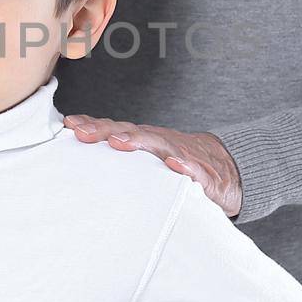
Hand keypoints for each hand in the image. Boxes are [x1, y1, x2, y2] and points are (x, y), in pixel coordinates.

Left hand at [60, 114, 242, 216]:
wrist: (231, 168)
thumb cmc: (182, 165)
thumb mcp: (152, 161)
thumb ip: (125, 162)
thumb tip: (86, 164)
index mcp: (148, 142)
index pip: (117, 130)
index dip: (94, 126)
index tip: (70, 125)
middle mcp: (162, 144)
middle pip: (131, 132)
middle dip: (105, 131)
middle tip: (82, 133)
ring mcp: (184, 156)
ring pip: (160, 145)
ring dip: (139, 141)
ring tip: (118, 142)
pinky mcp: (205, 175)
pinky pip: (195, 170)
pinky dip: (185, 166)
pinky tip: (174, 165)